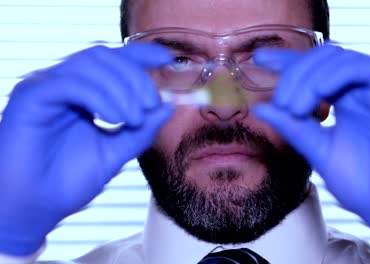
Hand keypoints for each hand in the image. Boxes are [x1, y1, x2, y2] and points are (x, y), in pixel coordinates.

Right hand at [0, 44, 173, 255]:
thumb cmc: (68, 180)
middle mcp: (64, 84)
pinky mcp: (31, 95)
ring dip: (121, 89)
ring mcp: (46, 86)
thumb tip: (167, 106)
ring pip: (90, 65)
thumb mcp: (116, 152)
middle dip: (135, 78)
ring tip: (132, 119)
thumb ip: (142, 130)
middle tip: (149, 106)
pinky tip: (114, 118)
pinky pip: (71, 83)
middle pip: (105, 57)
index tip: (166, 58)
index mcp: (84, 93)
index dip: (140, 54)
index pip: (113, 60)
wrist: (36, 207)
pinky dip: (99, 96)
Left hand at [253, 45, 369, 255]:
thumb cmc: (364, 184)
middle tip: (281, 102)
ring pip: (339, 59)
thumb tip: (260, 108)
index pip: (313, 71)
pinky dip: (335, 75)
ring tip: (295, 107)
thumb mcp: (318, 151)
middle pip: (322, 60)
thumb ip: (292, 127)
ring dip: (309, 78)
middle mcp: (360, 91)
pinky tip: (317, 94)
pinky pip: (363, 68)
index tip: (259, 58)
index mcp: (343, 102)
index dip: (286, 61)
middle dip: (294, 75)